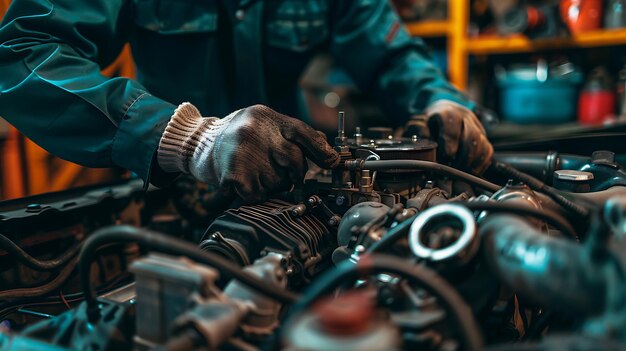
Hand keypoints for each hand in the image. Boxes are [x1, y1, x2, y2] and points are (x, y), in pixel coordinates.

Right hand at [157, 103, 338, 202]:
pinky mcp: (233, 174)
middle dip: (295, 173)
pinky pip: (258, 195)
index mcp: (266, 117)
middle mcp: (255, 131)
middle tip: (285, 174)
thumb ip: (292, 135)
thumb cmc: (236, 137)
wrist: (196, 144)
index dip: (321, 149)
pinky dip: (256, 195)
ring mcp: (243, 152)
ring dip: (272, 185)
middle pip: (295, 160)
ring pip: (278, 182)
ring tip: (255, 173)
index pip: (302, 131)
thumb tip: (327, 151)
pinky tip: (245, 183)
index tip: (333, 162)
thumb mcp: (263, 125)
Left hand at [404, 100, 492, 174]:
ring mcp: (477, 127)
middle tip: (452, 169)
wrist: (444, 114)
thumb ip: (418, 130)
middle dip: (462, 156)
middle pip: (471, 135)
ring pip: (482, 144)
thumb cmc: (430, 122)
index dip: (449, 143)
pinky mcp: (484, 138)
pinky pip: (487, 152)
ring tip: (459, 173)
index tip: (444, 158)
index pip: (452, 125)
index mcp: (448, 112)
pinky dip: (479, 164)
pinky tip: (468, 172)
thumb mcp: (419, 122)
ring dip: (470, 162)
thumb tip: (422, 140)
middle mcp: (466, 118)